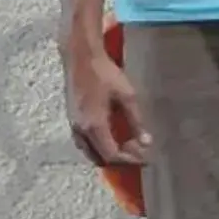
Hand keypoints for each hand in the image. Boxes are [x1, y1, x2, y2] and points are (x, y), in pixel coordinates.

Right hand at [62, 37, 149, 167]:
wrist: (81, 57)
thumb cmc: (106, 74)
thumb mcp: (127, 97)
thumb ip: (136, 121)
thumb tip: (146, 142)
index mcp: (94, 126)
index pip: (111, 155)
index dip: (130, 161)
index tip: (146, 159)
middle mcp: (80, 130)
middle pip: (99, 158)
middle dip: (120, 160)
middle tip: (138, 151)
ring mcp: (73, 125)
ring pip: (90, 151)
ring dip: (108, 154)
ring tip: (128, 144)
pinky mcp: (72, 119)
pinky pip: (84, 142)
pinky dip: (99, 145)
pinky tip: (113, 136)